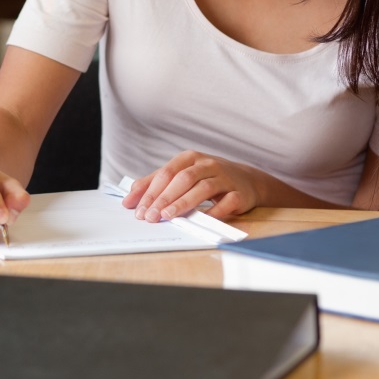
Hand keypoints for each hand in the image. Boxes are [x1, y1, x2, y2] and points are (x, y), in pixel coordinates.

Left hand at [121, 150, 264, 221]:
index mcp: (189, 158)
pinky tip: (201, 220)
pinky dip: (213, 212)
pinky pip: (226, 202)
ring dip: (183, 203)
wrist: (248, 180)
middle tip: (150, 216)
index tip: (136, 208)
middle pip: (182, 179)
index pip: (165, 173)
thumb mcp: (183, 174)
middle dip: (163, 198)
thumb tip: (130, 198)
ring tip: (168, 216)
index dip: (149, 191)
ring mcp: (224, 177)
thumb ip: (156, 183)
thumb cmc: (209, 178)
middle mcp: (207, 164)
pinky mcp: (239, 193)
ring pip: (202, 188)